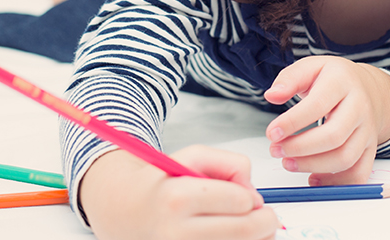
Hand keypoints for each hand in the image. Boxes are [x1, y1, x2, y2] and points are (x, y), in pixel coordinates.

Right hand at [78, 145, 278, 239]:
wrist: (125, 211)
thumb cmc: (161, 183)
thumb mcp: (190, 157)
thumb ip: (228, 163)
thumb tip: (252, 193)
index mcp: (177, 198)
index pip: (239, 201)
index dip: (251, 197)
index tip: (245, 197)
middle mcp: (176, 231)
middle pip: (246, 230)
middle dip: (264, 220)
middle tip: (263, 215)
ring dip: (256, 238)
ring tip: (245, 226)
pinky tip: (233, 238)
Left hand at [263, 56, 389, 185]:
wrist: (370, 89)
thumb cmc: (333, 79)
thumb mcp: (311, 67)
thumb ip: (290, 79)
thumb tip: (272, 95)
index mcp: (342, 82)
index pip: (317, 105)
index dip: (292, 122)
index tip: (271, 133)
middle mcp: (360, 107)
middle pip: (333, 136)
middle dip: (300, 148)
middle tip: (276, 150)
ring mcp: (367, 130)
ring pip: (345, 158)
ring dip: (312, 166)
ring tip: (288, 163)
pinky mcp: (370, 149)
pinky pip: (358, 173)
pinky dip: (336, 183)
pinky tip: (313, 178)